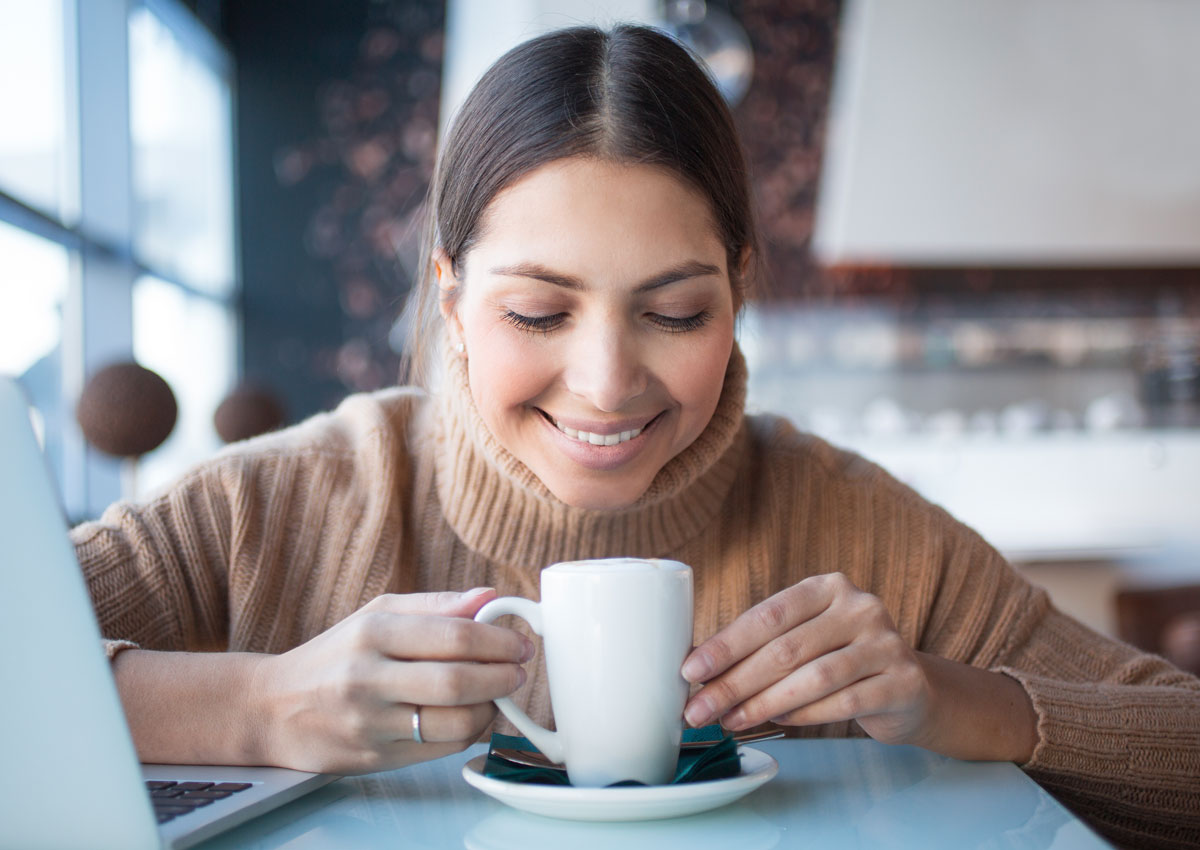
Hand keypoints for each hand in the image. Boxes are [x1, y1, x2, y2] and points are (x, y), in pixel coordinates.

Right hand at [251, 588, 532, 773]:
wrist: (273, 708)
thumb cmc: (335, 655)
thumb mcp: (377, 614)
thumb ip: (436, 606)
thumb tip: (490, 597)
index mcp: (373, 632)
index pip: (454, 635)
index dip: (499, 640)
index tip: (520, 643)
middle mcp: (368, 677)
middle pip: (458, 681)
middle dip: (503, 676)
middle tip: (519, 671)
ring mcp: (370, 722)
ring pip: (455, 722)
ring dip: (490, 709)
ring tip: (496, 695)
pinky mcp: (375, 757)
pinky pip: (441, 748)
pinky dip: (467, 732)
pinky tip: (469, 716)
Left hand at [682, 573, 934, 745]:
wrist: (909, 689)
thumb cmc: (840, 660)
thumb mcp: (804, 638)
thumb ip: (760, 645)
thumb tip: (696, 665)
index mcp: (828, 588)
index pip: (768, 615)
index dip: (726, 644)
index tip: (691, 669)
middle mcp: (860, 608)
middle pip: (785, 649)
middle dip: (735, 682)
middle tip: (701, 709)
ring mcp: (886, 644)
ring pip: (813, 677)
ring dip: (764, 704)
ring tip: (731, 720)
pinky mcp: (902, 683)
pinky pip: (843, 703)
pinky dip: (804, 715)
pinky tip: (778, 722)